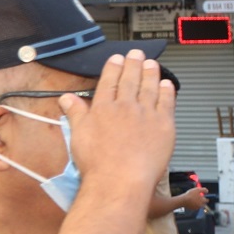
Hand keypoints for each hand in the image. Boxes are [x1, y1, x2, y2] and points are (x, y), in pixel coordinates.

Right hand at [63, 52, 175, 196]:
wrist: (120, 180)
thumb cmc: (97, 164)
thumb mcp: (78, 135)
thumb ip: (75, 113)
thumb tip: (66, 98)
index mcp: (103, 108)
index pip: (109, 81)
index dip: (114, 68)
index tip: (117, 59)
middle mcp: (125, 107)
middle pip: (130, 80)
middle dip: (133, 64)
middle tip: (136, 54)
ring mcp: (146, 115)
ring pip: (149, 88)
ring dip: (150, 74)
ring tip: (151, 64)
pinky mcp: (164, 126)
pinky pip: (167, 103)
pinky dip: (167, 92)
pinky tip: (167, 85)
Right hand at [180, 182, 207, 210]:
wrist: (183, 200)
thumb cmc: (191, 194)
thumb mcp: (198, 189)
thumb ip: (204, 190)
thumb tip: (207, 191)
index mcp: (203, 201)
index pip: (206, 200)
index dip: (204, 197)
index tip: (202, 196)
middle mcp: (200, 205)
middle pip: (203, 204)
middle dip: (201, 201)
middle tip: (198, 197)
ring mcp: (196, 208)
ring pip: (198, 205)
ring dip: (197, 203)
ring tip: (193, 199)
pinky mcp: (192, 209)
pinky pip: (193, 206)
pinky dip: (193, 204)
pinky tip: (190, 201)